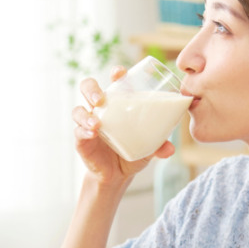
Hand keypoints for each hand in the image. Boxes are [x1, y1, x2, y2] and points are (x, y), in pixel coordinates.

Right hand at [72, 66, 174, 185]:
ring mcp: (88, 123)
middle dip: (91, 89)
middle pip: (88, 88)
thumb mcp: (148, 147)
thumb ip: (159, 145)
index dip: (115, 73)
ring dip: (85, 115)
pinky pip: (78, 132)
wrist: (118, 175)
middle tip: (100, 98)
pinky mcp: (82, 140)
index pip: (114, 81)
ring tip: (97, 124)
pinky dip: (83, 131)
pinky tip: (91, 134)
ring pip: (78, 110)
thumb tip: (170, 148)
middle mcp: (101, 109)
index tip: (120, 72)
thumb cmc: (132, 150)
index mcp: (117, 103)